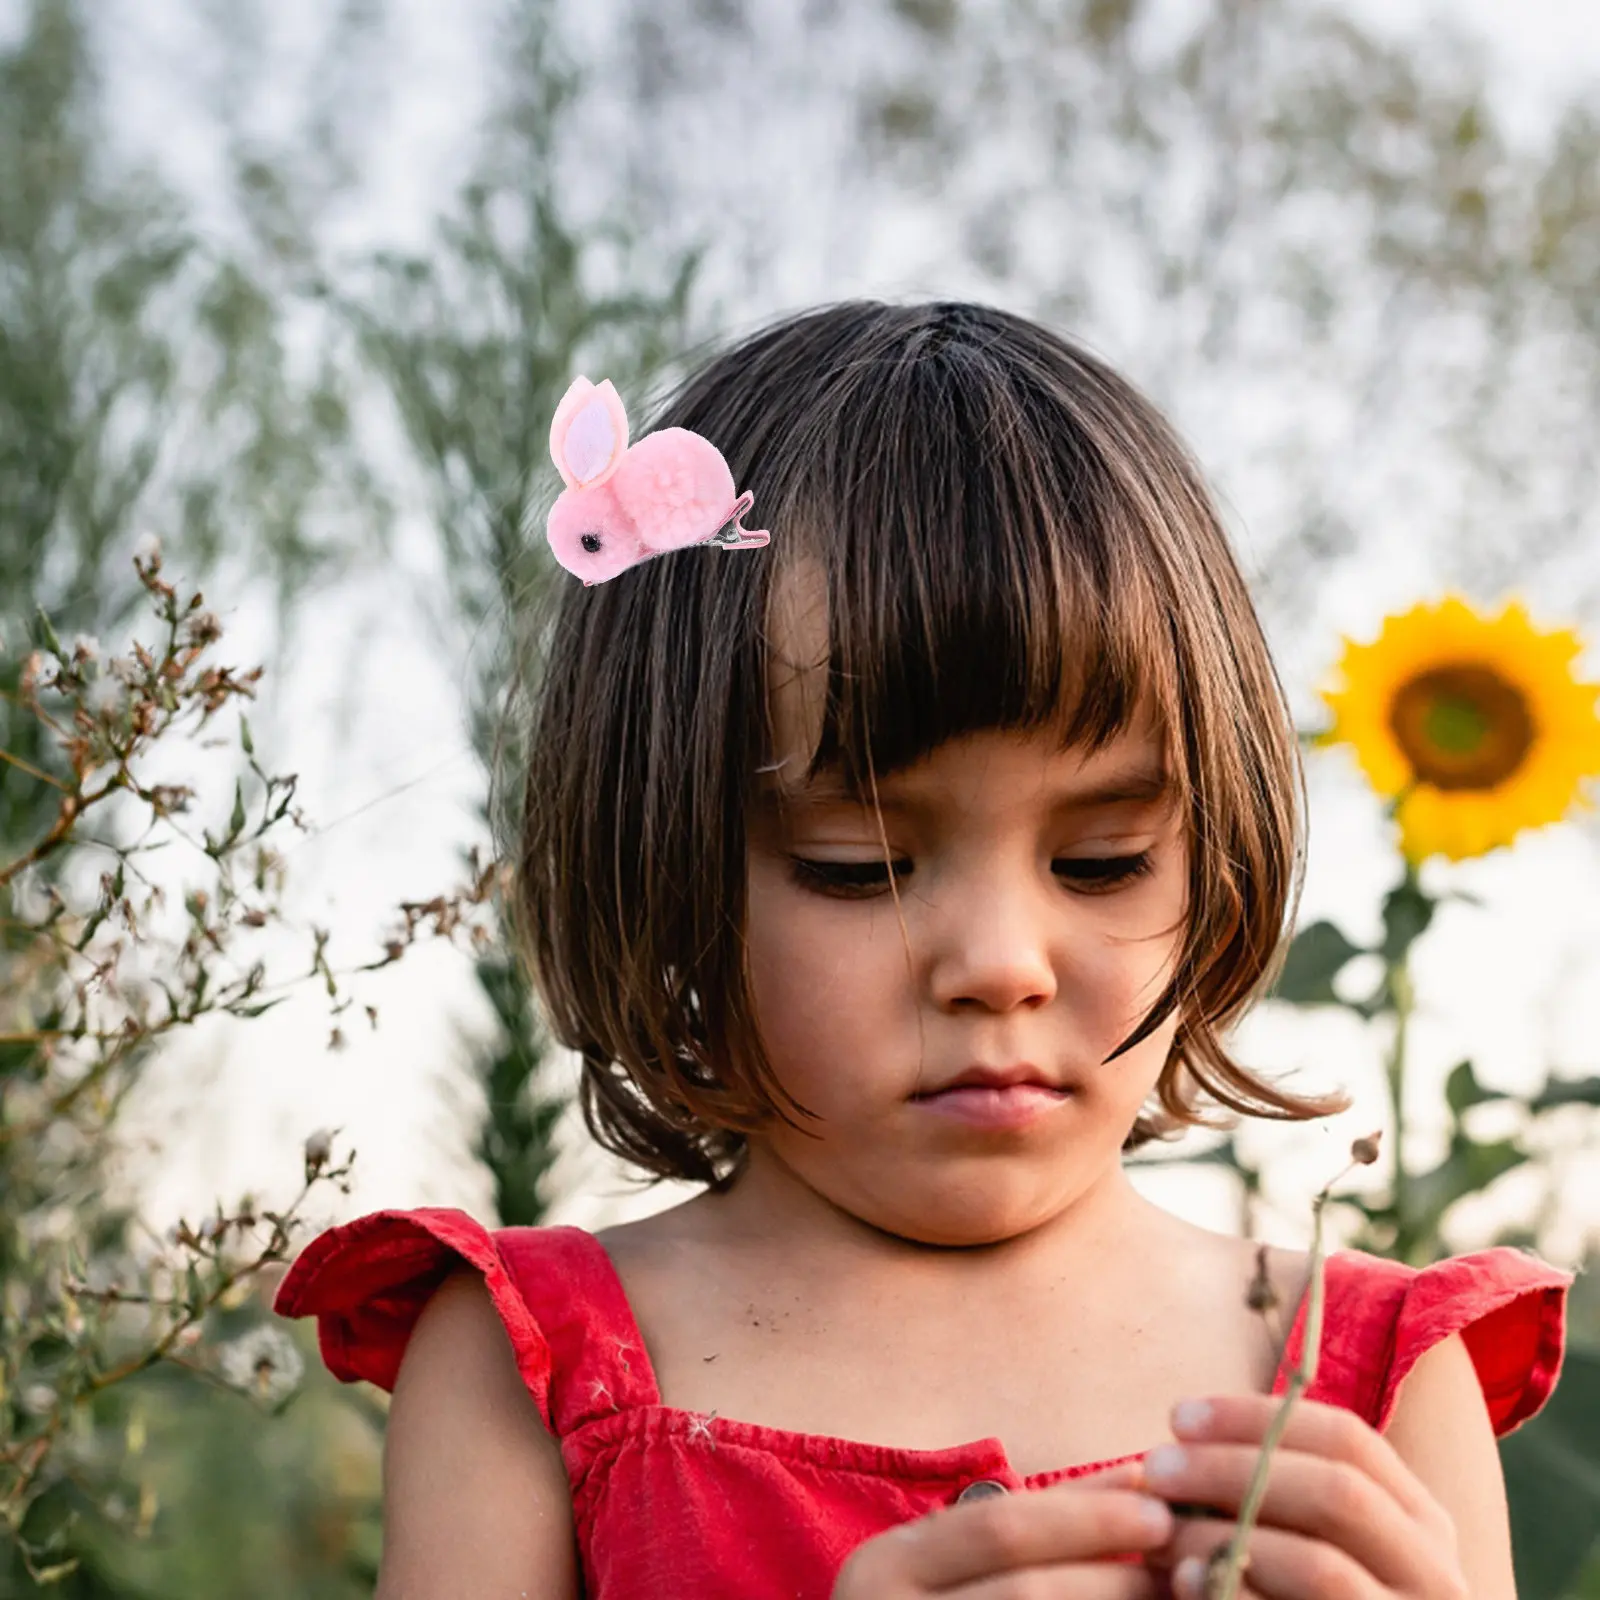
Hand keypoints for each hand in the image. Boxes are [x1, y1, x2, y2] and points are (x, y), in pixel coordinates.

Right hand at [832, 1459, 1178, 1598]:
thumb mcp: (954, 1557)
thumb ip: (1039, 1518)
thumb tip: (1139, 1475)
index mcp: (886, 1566)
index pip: (999, 1528)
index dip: (1085, 1516)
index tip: (1159, 1509)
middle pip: (1027, 1591)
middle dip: (1113, 1574)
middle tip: (1185, 1563)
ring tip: (1172, 1596)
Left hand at [1134, 1396, 1468, 1599]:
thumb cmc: (1302, 1596)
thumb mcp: (1311, 1540)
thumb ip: (1272, 1495)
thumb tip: (1182, 1447)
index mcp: (1421, 1523)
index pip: (1347, 1440)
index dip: (1259, 1418)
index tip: (1178, 1416)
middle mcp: (1437, 1577)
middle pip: (1338, 1492)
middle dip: (1233, 1469)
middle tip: (1154, 1468)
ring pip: (1322, 1567)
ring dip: (1227, 1539)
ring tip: (1160, 1535)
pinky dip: (1240, 1597)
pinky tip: (1190, 1582)